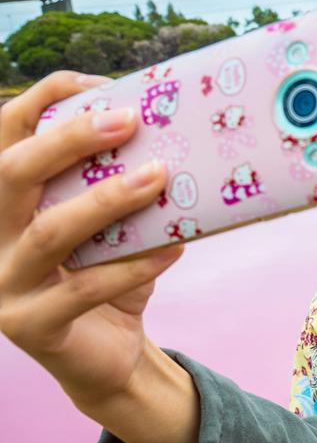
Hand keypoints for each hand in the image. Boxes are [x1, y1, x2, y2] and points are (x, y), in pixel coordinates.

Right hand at [0, 71, 181, 406]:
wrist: (110, 356)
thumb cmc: (111, 277)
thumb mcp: (111, 226)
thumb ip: (116, 184)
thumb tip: (172, 132)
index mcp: (5, 203)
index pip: (4, 135)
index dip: (46, 101)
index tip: (104, 85)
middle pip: (12, 173)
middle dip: (69, 139)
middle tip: (129, 120)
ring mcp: (4, 284)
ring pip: (50, 232)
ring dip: (108, 199)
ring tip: (158, 177)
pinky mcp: (31, 327)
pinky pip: (86, 289)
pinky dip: (134, 267)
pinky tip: (174, 248)